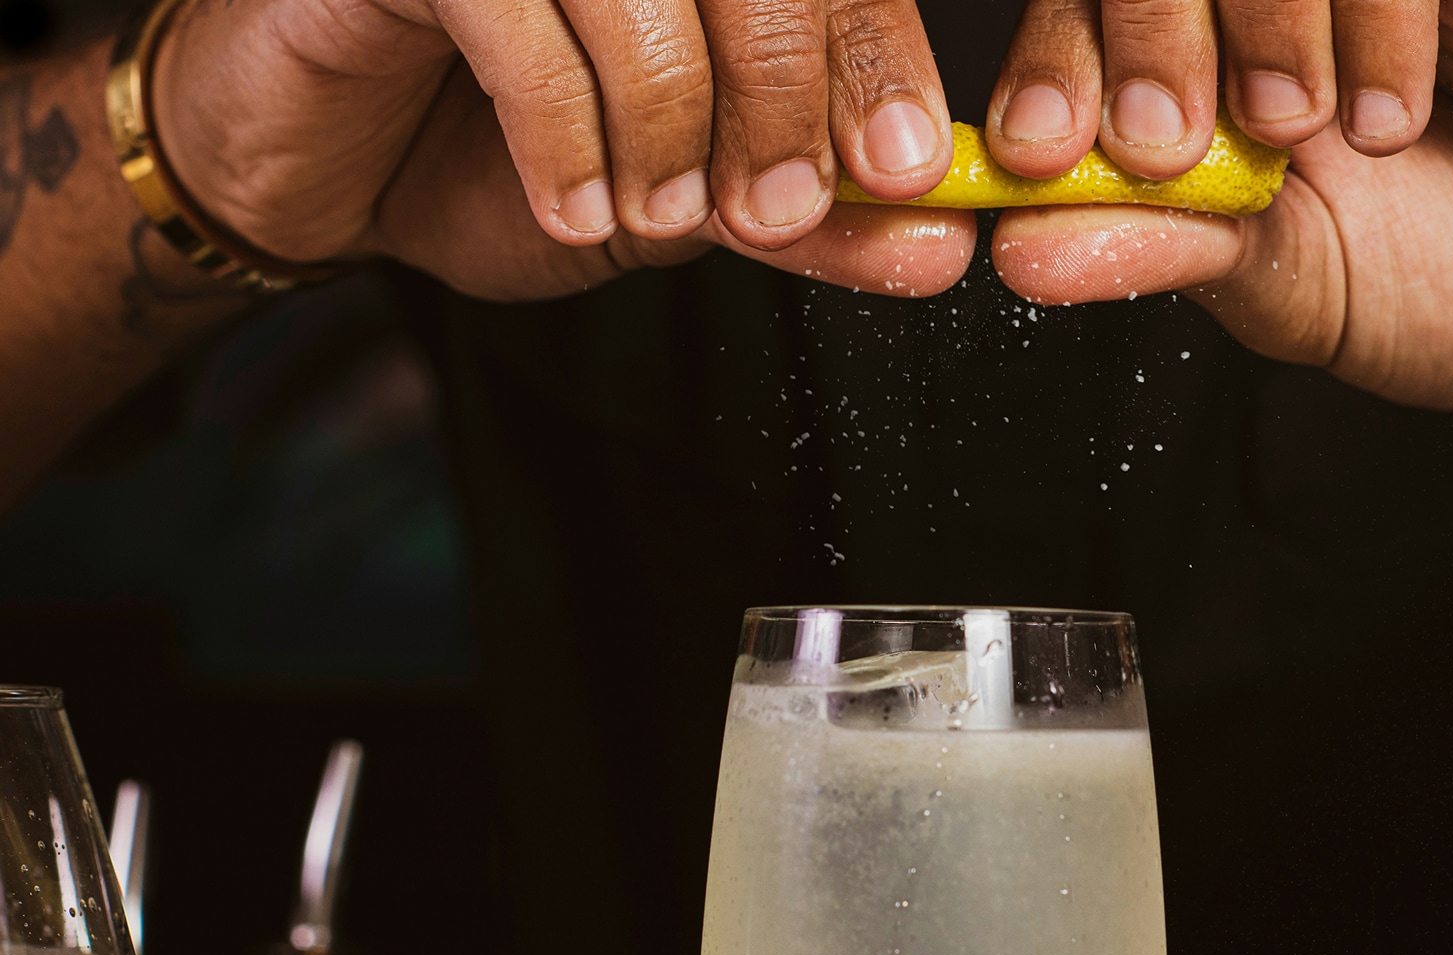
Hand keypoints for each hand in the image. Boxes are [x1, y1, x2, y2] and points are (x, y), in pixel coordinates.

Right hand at [145, 0, 971, 298]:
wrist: (320, 173)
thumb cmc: (497, 162)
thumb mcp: (680, 204)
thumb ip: (807, 219)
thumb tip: (937, 242)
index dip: (878, 55)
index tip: (908, 169)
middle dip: (781, 97)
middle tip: (774, 209)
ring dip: (667, 124)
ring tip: (649, 214)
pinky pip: (517, 19)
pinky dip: (563, 130)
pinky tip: (573, 203)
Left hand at [991, 0, 1452, 412]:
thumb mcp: (1288, 287)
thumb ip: (1166, 254)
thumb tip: (1018, 254)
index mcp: (1220, 43)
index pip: (1092, 1)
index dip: (1044, 57)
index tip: (1027, 155)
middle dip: (1125, 30)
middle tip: (1150, 142)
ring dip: (1250, 16)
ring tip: (1290, 135)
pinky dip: (1374, 14)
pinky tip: (1391, 116)